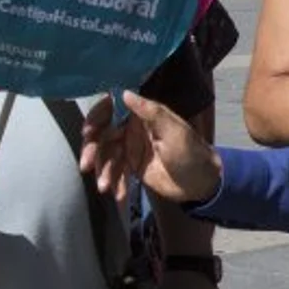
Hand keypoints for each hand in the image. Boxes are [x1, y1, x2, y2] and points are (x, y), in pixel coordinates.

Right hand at [81, 92, 220, 203]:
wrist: (202, 183)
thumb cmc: (192, 153)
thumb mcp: (175, 131)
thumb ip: (151, 112)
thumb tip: (125, 93)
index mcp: (142, 116)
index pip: (112, 110)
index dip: (96, 119)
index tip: (87, 132)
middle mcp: (132, 129)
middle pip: (103, 135)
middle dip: (93, 151)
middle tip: (86, 166)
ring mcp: (131, 148)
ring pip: (107, 156)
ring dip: (103, 171)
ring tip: (104, 188)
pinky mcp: (133, 166)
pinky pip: (117, 173)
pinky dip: (115, 183)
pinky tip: (117, 195)